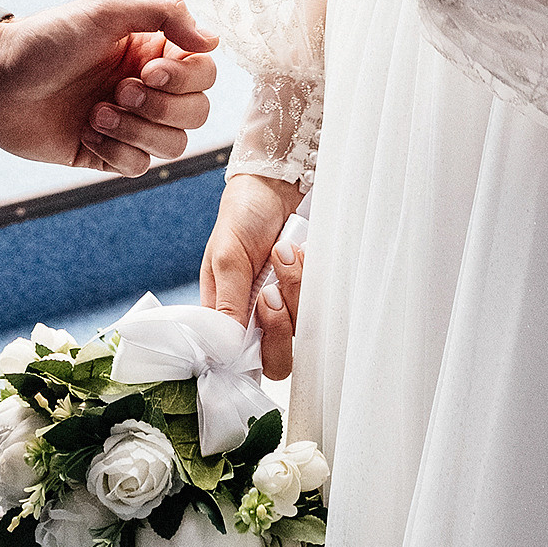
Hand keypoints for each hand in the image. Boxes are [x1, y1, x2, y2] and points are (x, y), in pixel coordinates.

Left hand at [0, 0, 218, 175]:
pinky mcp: (106, 154)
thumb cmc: (48, 38)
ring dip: (137, 130)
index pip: (205, 73)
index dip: (184, 78)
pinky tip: (85, 131)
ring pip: (174, 145)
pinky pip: (138, 167)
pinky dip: (115, 150)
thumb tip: (214, 39)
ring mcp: (128, 123)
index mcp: (153, 52)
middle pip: (197, 113)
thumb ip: (165, 13)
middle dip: (160, 107)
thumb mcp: (107, 9)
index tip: (145, 70)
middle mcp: (147, 87)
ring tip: (97, 113)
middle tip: (117, 91)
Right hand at [202, 173, 304, 379]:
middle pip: (276, 360)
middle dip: (280, 326)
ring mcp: (287, 309)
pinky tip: (301, 252)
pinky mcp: (310, 295)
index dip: (252, 352)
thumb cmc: (241, 216)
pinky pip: (321, 306)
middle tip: (271, 291)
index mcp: (227, 315)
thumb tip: (226, 347)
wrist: (273, 185)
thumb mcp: (226, 255)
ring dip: (294, 288)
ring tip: (284, 251)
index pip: (238, 360)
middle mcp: (257, 319)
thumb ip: (228, 301)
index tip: (260, 312)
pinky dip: (312, 278)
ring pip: (301, 331)